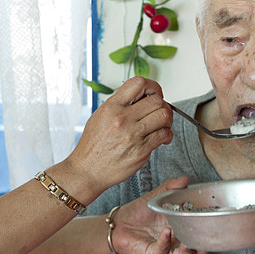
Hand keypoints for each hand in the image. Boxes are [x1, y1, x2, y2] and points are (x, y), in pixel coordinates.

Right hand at [64, 77, 173, 197]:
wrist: (87, 170)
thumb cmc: (92, 146)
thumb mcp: (100, 116)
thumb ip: (120, 105)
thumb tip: (141, 98)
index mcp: (112, 107)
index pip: (138, 83)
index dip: (152, 86)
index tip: (154, 93)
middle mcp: (122, 118)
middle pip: (156, 100)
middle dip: (163, 104)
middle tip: (160, 111)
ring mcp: (133, 134)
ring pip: (164, 115)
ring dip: (167, 119)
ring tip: (162, 124)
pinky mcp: (141, 150)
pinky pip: (164, 135)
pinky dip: (167, 134)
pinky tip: (162, 137)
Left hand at [110, 176, 205, 253]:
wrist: (119, 222)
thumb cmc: (139, 212)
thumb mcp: (157, 197)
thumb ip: (171, 188)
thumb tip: (185, 179)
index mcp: (182, 228)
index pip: (201, 233)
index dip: (210, 230)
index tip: (214, 219)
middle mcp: (177, 241)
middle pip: (199, 250)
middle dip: (204, 246)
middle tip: (205, 235)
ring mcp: (167, 249)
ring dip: (189, 250)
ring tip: (188, 240)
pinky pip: (163, 251)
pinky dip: (166, 241)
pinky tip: (166, 230)